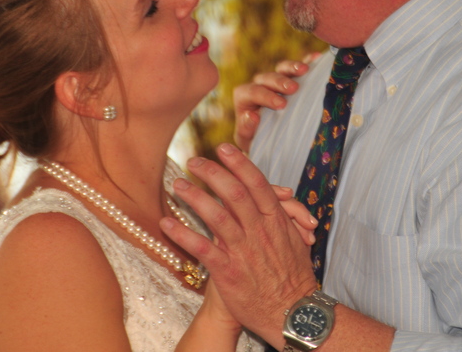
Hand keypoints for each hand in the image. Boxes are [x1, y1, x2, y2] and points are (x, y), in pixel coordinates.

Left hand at [161, 144, 316, 348]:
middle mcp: (260, 231)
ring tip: (177, 185)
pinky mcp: (229, 272)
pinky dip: (182, 234)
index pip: (257, 183)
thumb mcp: (295, 241)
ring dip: (194, 198)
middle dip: (213, 173)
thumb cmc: (295, 278)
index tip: (224, 148)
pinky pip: (202, 248)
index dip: (240, 163)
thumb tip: (280, 196)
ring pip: (217, 216)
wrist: (293, 314)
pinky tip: (166, 223)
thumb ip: (283, 218)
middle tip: (194, 161)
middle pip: (234, 192)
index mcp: (277, 221)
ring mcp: (244, 251)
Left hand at [234, 58, 310, 152]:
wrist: (268, 139)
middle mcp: (259, 85)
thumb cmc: (255, 138)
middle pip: (267, 77)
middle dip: (280, 82)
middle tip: (293, 88)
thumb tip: (252, 115)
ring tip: (305, 70)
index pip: (252, 91)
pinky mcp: (291, 77)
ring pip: (281, 68)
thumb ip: (246, 128)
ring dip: (292, 67)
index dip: (265, 95)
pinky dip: (307, 61)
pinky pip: (297, 67)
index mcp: (245, 97)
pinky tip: (316, 58)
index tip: (281, 104)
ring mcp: (276, 80)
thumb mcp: (247, 138)